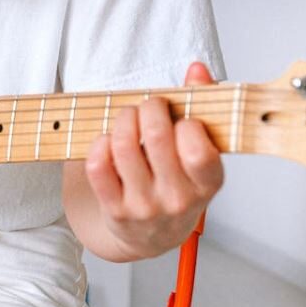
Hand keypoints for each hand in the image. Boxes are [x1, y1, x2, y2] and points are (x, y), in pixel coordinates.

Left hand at [83, 61, 223, 259]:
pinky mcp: (114, 209)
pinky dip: (99, 143)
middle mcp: (177, 199)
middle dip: (148, 108)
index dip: (186, 124)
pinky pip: (98, 166)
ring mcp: (144, 206)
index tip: (180, 118)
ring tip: (128, 118)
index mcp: (207, 183)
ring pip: (123, 146)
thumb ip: (201, 105)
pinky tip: (108, 141)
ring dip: (122, 120)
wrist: (150, 236)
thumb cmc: (177, 183)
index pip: (199, 150)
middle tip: (148, 106)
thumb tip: (196, 69)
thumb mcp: (200, 151)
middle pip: (156, 137)